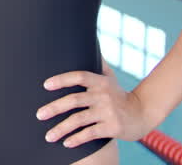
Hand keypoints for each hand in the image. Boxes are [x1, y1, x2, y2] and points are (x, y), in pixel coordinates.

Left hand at [36, 57, 152, 147]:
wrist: (142, 114)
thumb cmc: (119, 95)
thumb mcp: (110, 78)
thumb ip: (98, 64)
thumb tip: (89, 39)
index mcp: (100, 82)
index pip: (79, 77)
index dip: (62, 79)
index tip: (45, 85)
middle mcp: (103, 96)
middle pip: (74, 100)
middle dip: (54, 108)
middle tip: (39, 114)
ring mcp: (108, 112)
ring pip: (79, 120)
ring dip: (61, 129)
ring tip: (48, 136)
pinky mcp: (112, 128)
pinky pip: (89, 134)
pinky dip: (76, 139)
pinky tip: (66, 142)